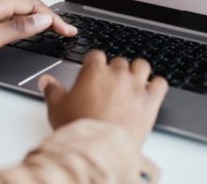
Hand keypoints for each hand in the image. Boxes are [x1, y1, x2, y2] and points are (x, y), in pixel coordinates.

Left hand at [0, 0, 76, 65]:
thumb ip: (20, 28)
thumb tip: (43, 18)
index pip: (34, 4)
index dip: (53, 17)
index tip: (66, 30)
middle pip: (29, 6)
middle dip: (50, 17)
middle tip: (66, 31)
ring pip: (21, 12)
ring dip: (39, 20)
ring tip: (55, 30)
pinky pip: (12, 18)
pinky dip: (27, 24)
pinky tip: (31, 31)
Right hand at [38, 52, 168, 147]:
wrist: (99, 149)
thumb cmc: (79, 129)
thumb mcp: (56, 109)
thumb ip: (52, 91)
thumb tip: (46, 81)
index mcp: (94, 71)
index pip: (96, 55)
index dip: (94, 65)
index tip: (92, 73)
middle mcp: (117, 74)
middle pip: (119, 61)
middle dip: (115, 71)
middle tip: (110, 86)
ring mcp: (136, 86)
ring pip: (141, 66)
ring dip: (137, 72)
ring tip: (132, 83)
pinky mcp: (150, 101)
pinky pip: (160, 83)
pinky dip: (156, 86)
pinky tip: (150, 92)